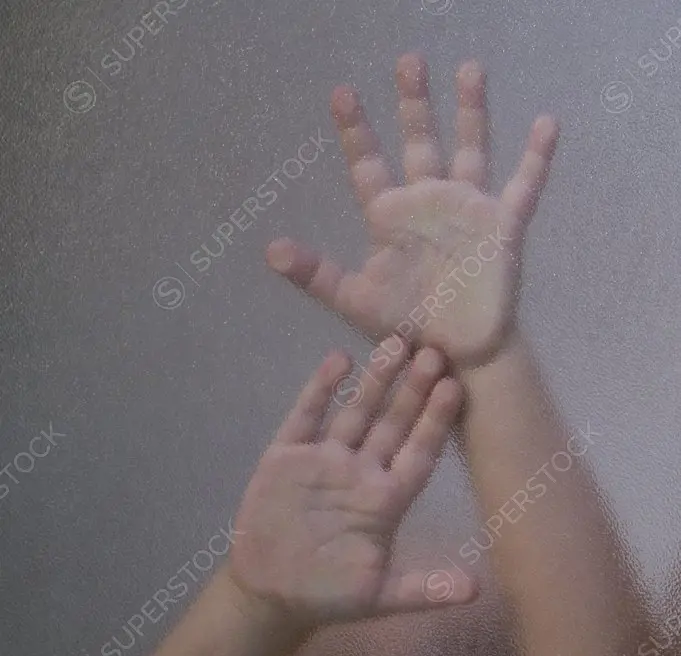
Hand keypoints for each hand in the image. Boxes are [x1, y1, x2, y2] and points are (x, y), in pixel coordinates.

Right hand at [227, 345, 475, 625]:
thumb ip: (424, 589)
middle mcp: (360, 473)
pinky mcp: (287, 458)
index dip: (436, 422)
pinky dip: (319, 390)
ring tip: (394, 342)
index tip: (455, 387)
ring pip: (354, 413)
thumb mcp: (380, 598)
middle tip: (434, 348)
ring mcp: (324, 462)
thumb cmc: (327, 596)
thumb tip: (476, 590)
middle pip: (392, 424)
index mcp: (386, 502)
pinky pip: (306, 417)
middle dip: (412, 389)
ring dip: (373, 380)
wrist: (270, 596)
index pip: (419, 453)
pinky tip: (337, 360)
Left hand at [266, 55, 558, 368]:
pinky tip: (547, 123)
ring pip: (470, 150)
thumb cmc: (405, 327)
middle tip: (408, 61)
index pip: (369, 165)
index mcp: (391, 218)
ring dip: (470, 112)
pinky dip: (536, 158)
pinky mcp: (502, 227)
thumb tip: (271, 250)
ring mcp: (467, 211)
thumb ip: (317, 274)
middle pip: (420, 142)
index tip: (341, 92)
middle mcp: (428, 204)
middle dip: (413, 104)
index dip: (355, 131)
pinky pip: (523, 186)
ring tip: (470, 69)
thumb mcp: (355, 300)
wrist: (455, 355)